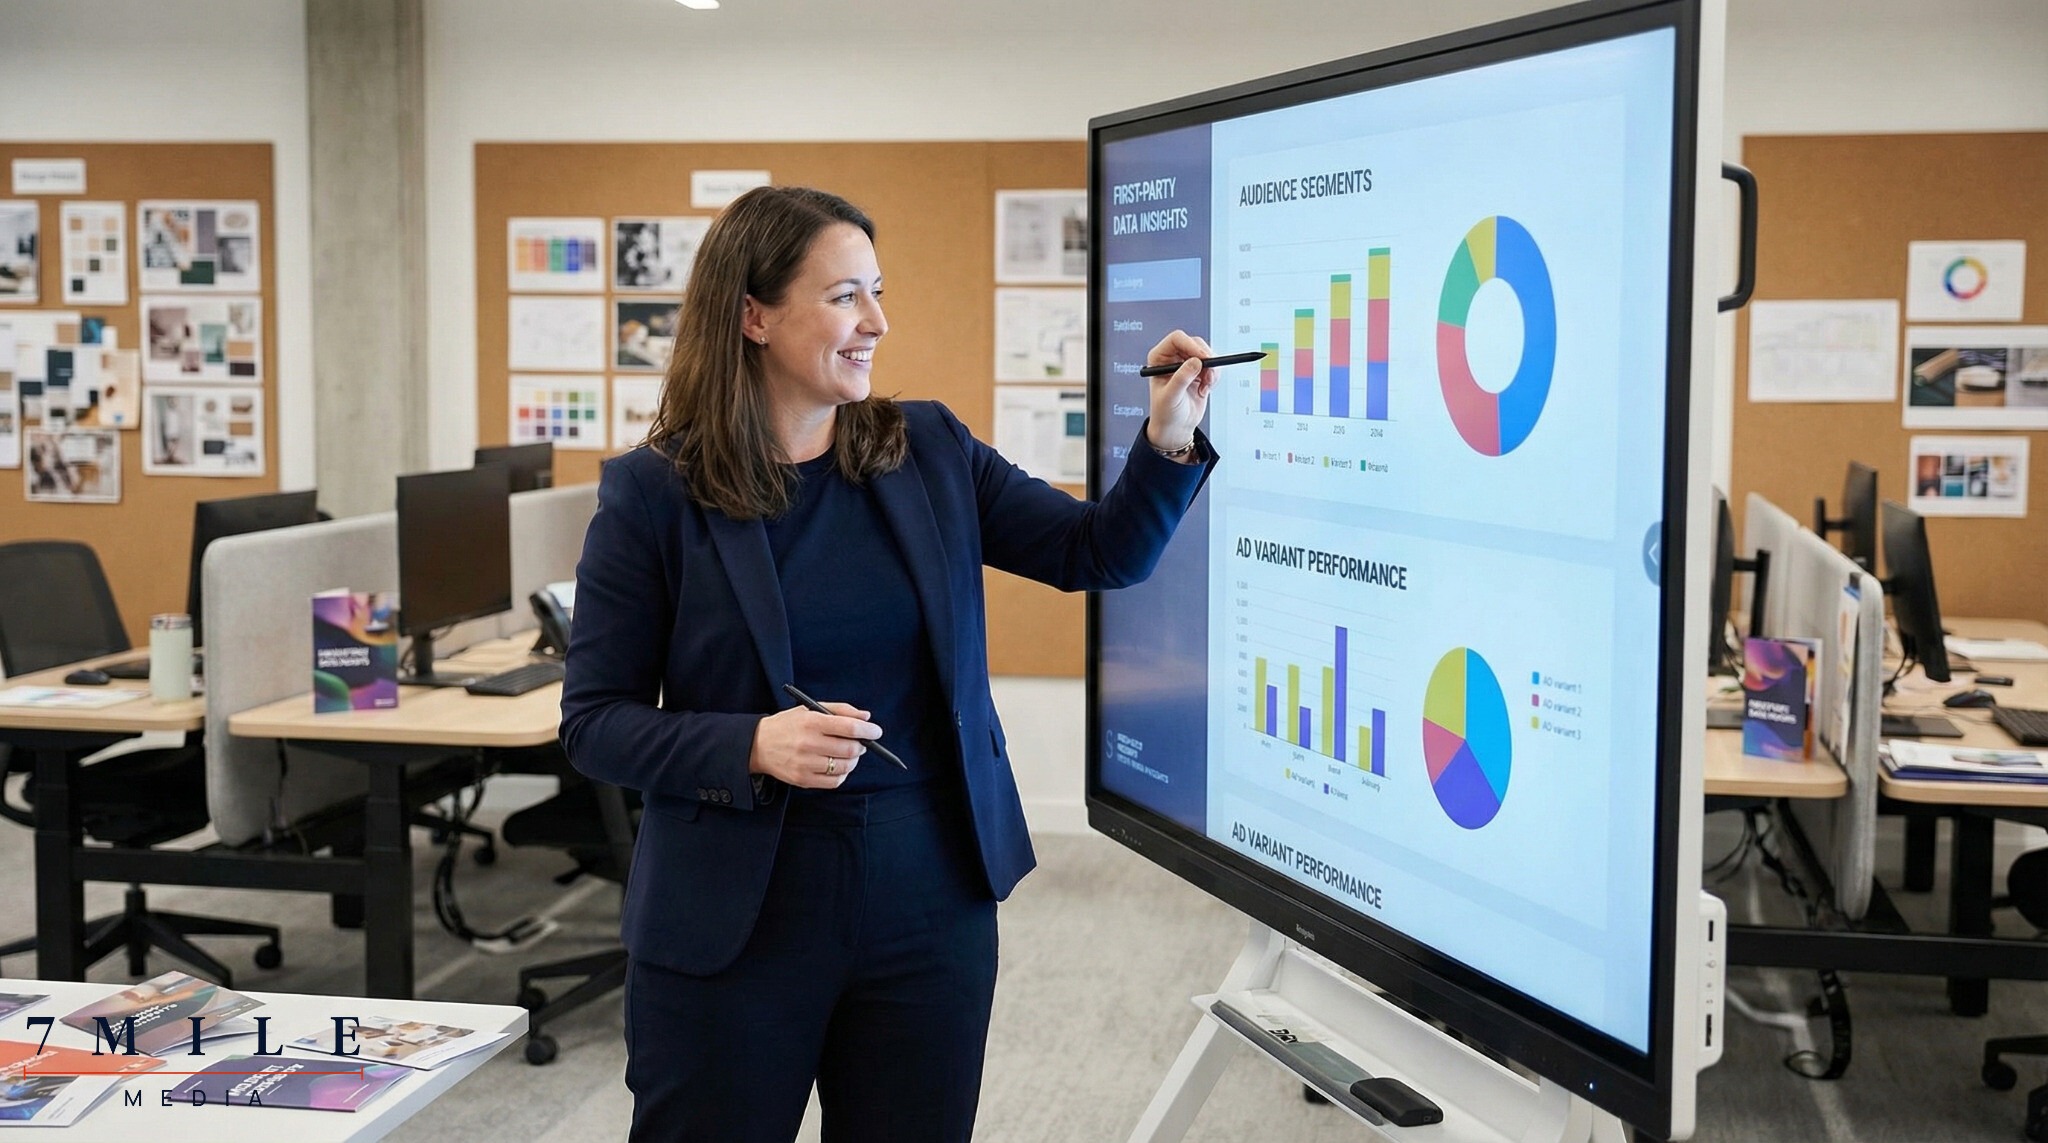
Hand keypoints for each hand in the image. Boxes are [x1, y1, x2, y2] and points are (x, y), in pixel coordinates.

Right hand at [749, 701, 877, 788]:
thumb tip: (866, 718)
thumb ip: (840, 710)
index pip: (849, 727)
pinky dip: (842, 774)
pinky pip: (834, 781)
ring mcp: (805, 764)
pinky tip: (838, 765)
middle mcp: (808, 743)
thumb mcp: (810, 709)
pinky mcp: (803, 780)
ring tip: (848, 754)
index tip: (876, 732)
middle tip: (861, 743)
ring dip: (853, 760)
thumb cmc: (788, 725)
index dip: (868, 731)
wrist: (757, 745)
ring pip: (844, 767)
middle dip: (861, 746)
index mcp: (811, 722)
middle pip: (849, 749)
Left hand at [1145, 330, 1215, 455]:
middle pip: (1195, 343)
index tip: (1202, 358)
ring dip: (1212, 369)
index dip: (1191, 345)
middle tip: (1209, 372)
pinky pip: (1214, 365)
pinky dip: (1214, 376)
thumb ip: (1182, 378)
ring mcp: (1187, 364)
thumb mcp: (1171, 396)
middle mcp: (1173, 357)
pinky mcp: (1199, 372)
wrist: (1176, 427)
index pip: (1176, 339)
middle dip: (1205, 358)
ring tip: (1205, 386)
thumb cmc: (1165, 413)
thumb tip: (1195, 362)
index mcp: (1159, 358)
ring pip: (1207, 353)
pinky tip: (1205, 389)